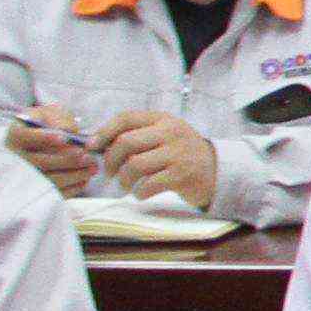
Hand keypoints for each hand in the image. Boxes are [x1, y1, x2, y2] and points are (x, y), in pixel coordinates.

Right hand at [8, 109, 97, 195]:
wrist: (39, 142)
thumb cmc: (46, 124)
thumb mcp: (49, 114)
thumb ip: (58, 118)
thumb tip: (68, 130)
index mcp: (15, 135)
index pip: (25, 137)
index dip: (44, 138)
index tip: (64, 138)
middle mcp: (15, 158)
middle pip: (40, 162)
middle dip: (67, 160)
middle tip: (88, 156)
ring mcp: (24, 177)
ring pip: (48, 180)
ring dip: (74, 175)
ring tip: (92, 167)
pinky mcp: (36, 191)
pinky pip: (54, 192)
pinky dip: (72, 187)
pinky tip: (85, 177)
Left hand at [93, 111, 220, 211]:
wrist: (217, 170)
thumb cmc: (181, 154)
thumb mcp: (164, 136)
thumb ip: (138, 136)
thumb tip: (99, 145)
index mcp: (163, 120)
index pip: (126, 118)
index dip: (104, 132)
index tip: (92, 146)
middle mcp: (170, 133)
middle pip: (126, 142)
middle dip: (111, 160)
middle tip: (111, 172)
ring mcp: (177, 154)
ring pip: (134, 165)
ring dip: (123, 179)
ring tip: (126, 185)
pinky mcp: (181, 175)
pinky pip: (148, 185)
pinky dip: (138, 192)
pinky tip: (141, 192)